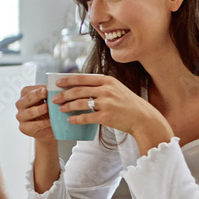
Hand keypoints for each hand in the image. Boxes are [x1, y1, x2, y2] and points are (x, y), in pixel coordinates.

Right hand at [15, 85, 54, 141]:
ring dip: (39, 109)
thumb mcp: (49, 100)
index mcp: (24, 95)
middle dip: (37, 95)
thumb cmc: (48, 111)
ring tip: (48, 108)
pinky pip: (33, 125)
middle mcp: (20, 104)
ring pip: (30, 112)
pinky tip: (50, 121)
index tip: (48, 86)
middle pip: (28, 99)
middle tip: (46, 92)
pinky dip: (42, 123)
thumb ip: (50, 94)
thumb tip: (58, 87)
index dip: (39, 88)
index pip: (29, 90)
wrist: (50, 128)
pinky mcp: (24, 128)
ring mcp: (20, 116)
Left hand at [49, 74, 172, 150]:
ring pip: (80, 103)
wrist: (143, 118)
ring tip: (60, 109)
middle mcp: (106, 90)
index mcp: (107, 81)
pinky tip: (70, 120)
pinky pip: (86, 117)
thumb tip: (80, 86)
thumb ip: (100, 86)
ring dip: (67, 106)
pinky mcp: (106, 117)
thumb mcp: (116, 88)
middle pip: (78, 90)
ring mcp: (106, 103)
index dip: (67, 80)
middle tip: (54, 99)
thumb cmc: (128, 103)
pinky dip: (76, 119)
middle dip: (63, 95)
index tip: (57, 83)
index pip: (82, 78)